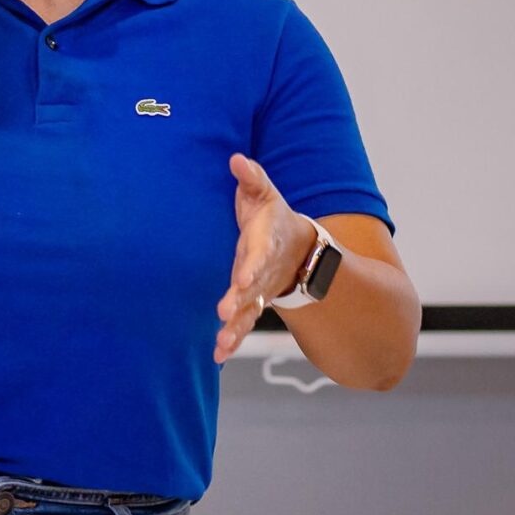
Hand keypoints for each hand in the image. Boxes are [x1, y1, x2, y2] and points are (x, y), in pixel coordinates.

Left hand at [214, 154, 313, 363]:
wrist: (297, 247)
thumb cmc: (272, 216)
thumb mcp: (264, 193)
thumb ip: (251, 178)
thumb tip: (237, 159)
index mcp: (265, 244)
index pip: (258, 256)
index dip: (251, 268)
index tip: (243, 279)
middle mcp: (262, 271)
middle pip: (253, 289)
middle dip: (240, 302)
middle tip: (225, 313)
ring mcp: (259, 291)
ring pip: (248, 313)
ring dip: (236, 329)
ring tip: (221, 346)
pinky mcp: (252, 303)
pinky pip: (243, 324)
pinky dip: (232, 340)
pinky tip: (218, 356)